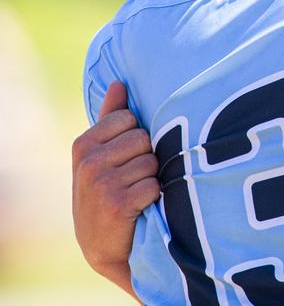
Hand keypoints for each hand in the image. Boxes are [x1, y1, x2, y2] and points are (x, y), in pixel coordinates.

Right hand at [71, 82, 157, 290]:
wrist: (103, 245)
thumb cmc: (107, 191)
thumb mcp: (101, 155)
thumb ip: (111, 118)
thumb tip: (120, 82)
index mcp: (83, 144)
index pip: (131, 119)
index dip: (137, 138)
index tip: (125, 158)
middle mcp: (88, 162)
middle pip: (144, 139)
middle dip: (147, 157)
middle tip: (132, 179)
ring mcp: (101, 183)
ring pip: (152, 162)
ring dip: (152, 178)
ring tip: (136, 192)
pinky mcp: (118, 204)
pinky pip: (155, 185)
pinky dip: (155, 196)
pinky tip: (141, 206)